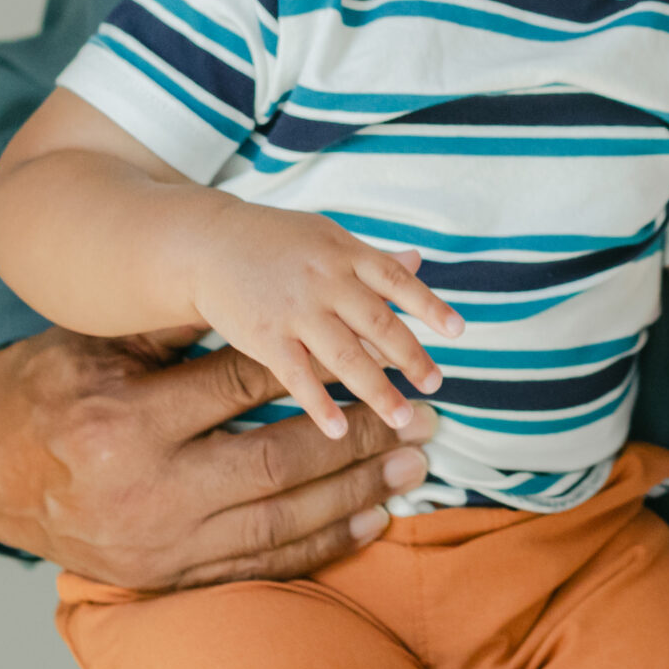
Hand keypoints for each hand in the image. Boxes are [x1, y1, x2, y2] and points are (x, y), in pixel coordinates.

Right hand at [0, 325, 438, 588]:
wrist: (0, 476)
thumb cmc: (62, 389)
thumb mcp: (105, 344)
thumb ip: (181, 320)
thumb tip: (272, 276)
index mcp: (125, 421)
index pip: (237, 389)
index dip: (310, 368)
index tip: (370, 351)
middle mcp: (146, 490)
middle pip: (273, 463)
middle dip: (355, 440)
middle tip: (422, 417)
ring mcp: (160, 543)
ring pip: (277, 520)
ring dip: (355, 492)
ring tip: (413, 463)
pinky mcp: (170, 577)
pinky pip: (260, 563)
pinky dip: (321, 543)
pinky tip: (372, 517)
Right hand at [186, 206, 466, 438]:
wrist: (210, 244)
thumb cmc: (278, 243)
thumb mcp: (327, 238)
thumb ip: (371, 259)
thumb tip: (419, 261)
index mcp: (346, 253)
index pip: (398, 281)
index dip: (429, 306)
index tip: (458, 331)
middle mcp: (325, 280)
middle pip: (378, 323)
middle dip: (410, 357)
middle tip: (436, 384)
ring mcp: (295, 310)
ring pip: (345, 355)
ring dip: (377, 390)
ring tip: (402, 418)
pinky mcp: (264, 336)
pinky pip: (298, 376)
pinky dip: (319, 404)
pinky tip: (339, 430)